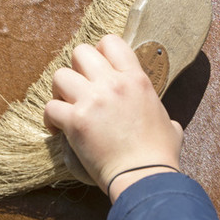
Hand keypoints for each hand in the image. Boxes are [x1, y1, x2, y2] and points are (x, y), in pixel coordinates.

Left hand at [44, 34, 183, 201]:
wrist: (145, 177)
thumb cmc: (159, 155)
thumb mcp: (168, 123)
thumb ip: (160, 114)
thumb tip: (168, 125)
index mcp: (136, 79)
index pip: (110, 42)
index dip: (99, 52)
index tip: (97, 70)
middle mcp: (113, 83)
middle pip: (80, 52)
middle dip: (76, 69)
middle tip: (79, 89)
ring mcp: (92, 100)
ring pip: (60, 75)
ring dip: (60, 91)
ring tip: (66, 107)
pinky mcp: (75, 121)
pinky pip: (50, 107)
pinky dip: (50, 119)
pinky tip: (58, 130)